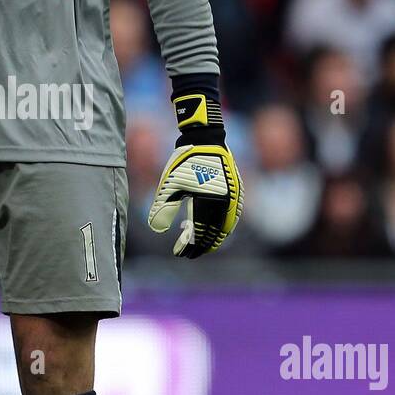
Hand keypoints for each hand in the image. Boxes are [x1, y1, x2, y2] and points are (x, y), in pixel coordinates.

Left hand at [147, 86, 242, 257]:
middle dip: (203, 245)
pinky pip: (232, 215)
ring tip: (202, 245)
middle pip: (215, 233)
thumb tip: (158, 230)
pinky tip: (212, 228)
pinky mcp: (236, 191)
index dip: (191, 246)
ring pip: (226, 225)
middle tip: (191, 254)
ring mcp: (233, 196)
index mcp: (208, 201)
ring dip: (214, 237)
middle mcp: (225, 201)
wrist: (204, 140)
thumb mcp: (169, 186)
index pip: (201, 232)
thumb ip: (163, 209)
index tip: (181, 254)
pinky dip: (222, 225)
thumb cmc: (184, 163)